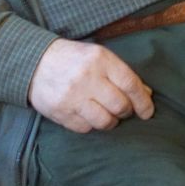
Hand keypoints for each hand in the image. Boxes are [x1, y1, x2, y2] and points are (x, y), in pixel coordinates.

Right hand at [27, 38, 154, 132]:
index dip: (143, 101)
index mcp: (101, 60)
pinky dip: (91, 125)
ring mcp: (73, 97)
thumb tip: (146, 94)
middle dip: (127, 111)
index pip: (130, 84)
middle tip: (124, 110)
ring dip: (111, 122)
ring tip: (107, 115)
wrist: (36, 62)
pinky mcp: (60, 112)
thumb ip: (122, 74)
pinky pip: (85, 128)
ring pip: (104, 121)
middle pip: (120, 105)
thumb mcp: (100, 57)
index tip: (148, 111)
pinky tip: (88, 115)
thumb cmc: (74, 59)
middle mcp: (87, 78)